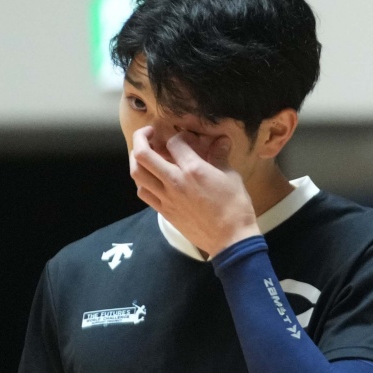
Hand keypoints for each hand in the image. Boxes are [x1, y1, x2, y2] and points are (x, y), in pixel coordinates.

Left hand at [128, 129, 260, 255]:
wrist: (231, 239)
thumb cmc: (236, 208)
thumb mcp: (232, 178)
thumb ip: (221, 157)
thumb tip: (221, 141)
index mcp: (193, 170)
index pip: (175, 142)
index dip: (180, 136)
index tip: (188, 139)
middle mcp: (174, 181)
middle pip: (142, 154)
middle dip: (141, 137)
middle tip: (149, 134)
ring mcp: (166, 197)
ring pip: (136, 173)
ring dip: (136, 159)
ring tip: (143, 155)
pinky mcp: (164, 211)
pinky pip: (144, 192)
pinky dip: (143, 181)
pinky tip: (151, 179)